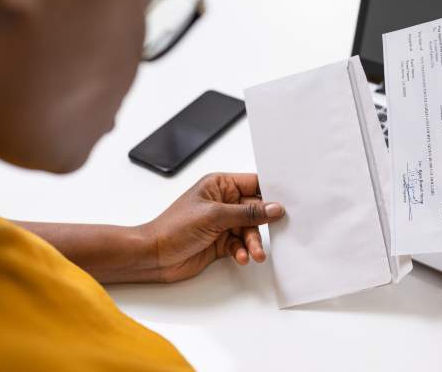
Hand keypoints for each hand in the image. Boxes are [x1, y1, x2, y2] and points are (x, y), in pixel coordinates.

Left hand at [139, 173, 284, 282]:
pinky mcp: (220, 241)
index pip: (254, 184)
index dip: (271, 193)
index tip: (287, 203)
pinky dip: (242, 251)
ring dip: (253, 242)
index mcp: (219, 185)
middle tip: (274, 234)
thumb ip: (247, 213)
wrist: (153, 256)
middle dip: (263, 224)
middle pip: (256, 210)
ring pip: (249, 230)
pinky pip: (240, 244)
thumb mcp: (215, 216)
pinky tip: (240, 257)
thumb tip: (274, 208)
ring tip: (254, 254)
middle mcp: (223, 202)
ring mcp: (222, 223)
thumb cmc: (173, 228)